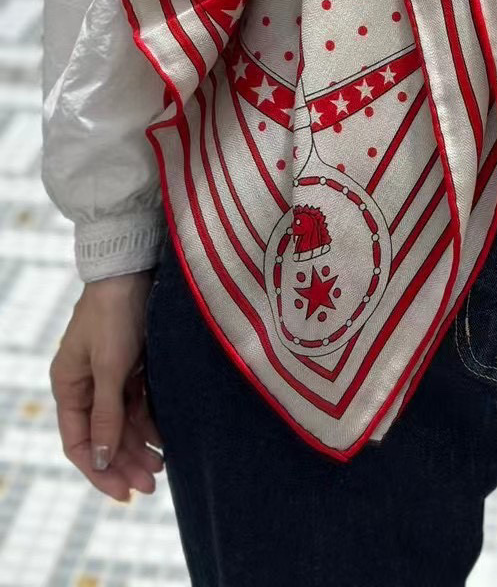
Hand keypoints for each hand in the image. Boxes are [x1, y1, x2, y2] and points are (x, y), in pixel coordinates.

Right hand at [49, 271, 164, 502]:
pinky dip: (149, 424)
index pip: (79, 443)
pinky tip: (163, 441)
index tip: (123, 493)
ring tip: (160, 469)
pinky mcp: (132, 365)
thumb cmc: (114, 313)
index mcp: (69, 387)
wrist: (133, 269)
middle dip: (124, 463)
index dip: (99, 471)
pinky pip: (138, 404)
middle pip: (103, 437)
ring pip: (122, 423)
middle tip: (150, 486)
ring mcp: (110, 375)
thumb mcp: (110, 366)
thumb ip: (107, 413)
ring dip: (139, 447)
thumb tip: (101, 459)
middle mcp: (86, 385)